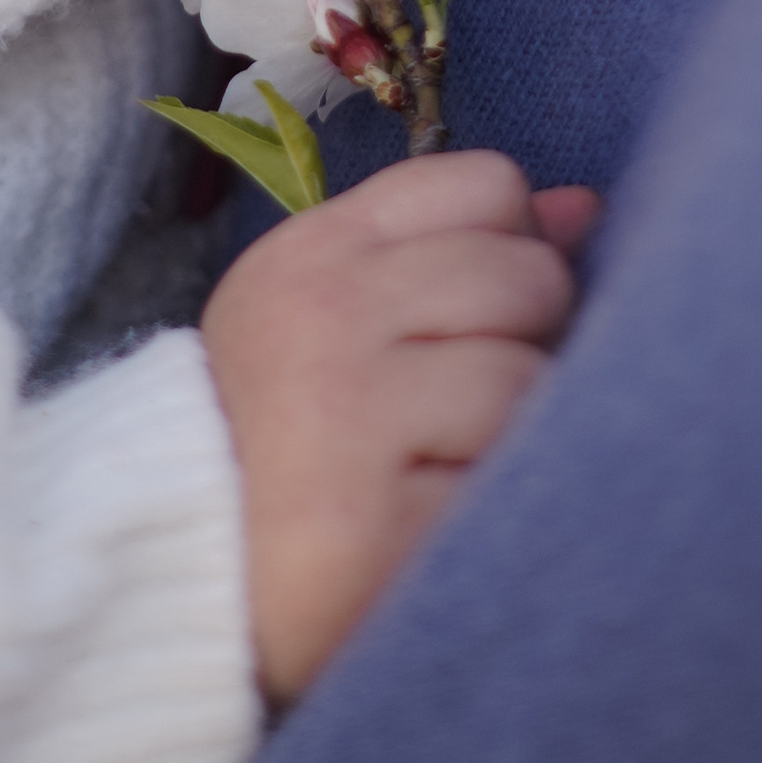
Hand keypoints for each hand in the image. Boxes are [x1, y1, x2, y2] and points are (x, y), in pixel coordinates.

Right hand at [200, 152, 601, 704]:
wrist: (179, 577)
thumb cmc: (281, 436)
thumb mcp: (340, 313)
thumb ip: (453, 249)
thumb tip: (582, 209)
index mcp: (317, 251)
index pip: (485, 184)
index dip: (508, 246)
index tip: (468, 314)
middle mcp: (326, 312)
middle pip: (528, 276)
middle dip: (526, 341)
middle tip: (458, 407)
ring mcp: (346, 412)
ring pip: (528, 381)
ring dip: (512, 438)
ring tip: (443, 469)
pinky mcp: (373, 520)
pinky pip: (509, 484)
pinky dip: (492, 513)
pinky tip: (434, 527)